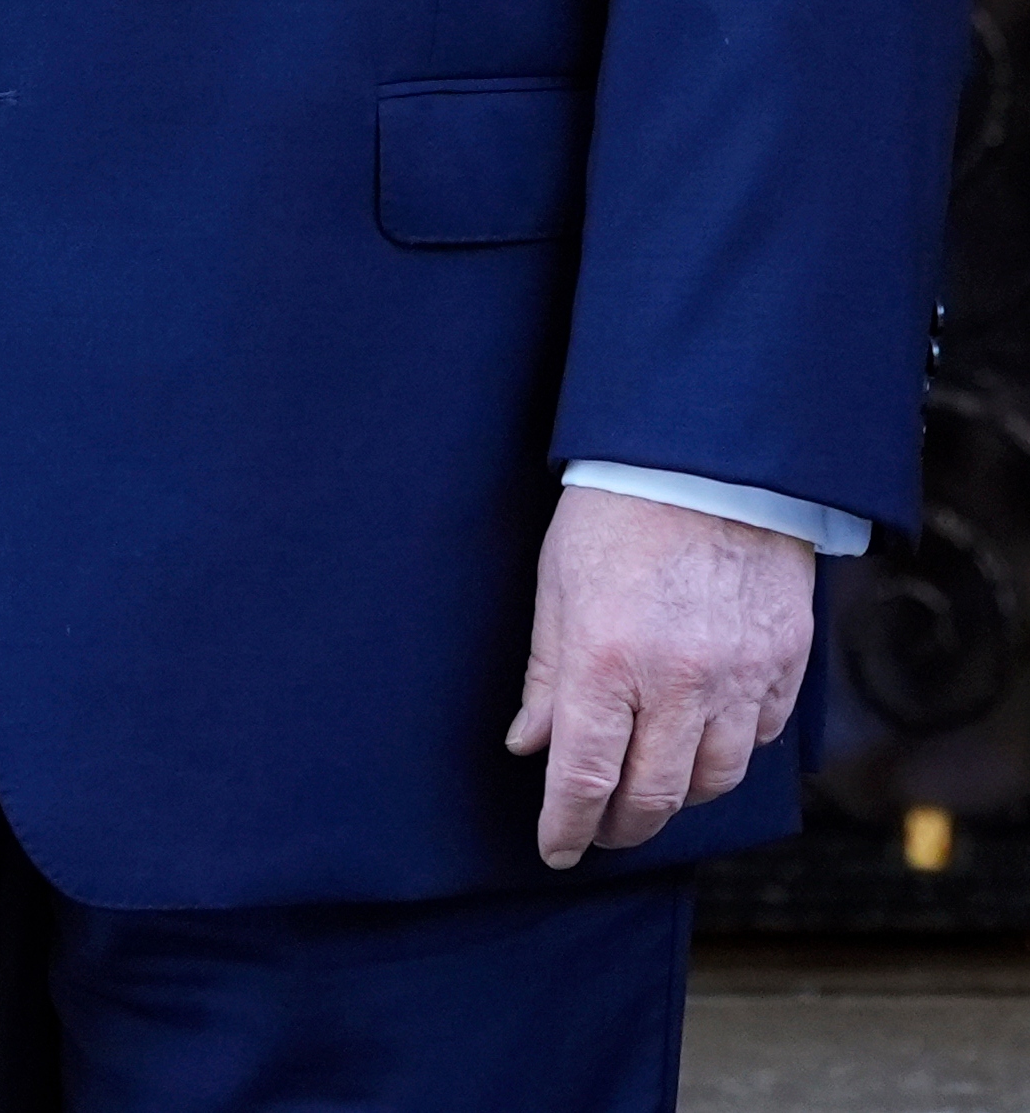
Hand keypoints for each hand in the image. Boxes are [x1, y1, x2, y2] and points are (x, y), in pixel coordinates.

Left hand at [504, 485, 814, 870]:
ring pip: (716, 778)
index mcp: (608, 662)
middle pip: (656, 794)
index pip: (585, 777)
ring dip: (680, 797)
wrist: (707, 465)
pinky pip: (763, 738)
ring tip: (652, 794)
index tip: (556, 850)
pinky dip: (732, 753)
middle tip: (602, 832)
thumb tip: (530, 745)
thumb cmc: (616, 515)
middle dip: (623, 826)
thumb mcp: (557, 588)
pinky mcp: (786, 665)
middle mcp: (680, 683)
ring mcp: (742, 678)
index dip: (568, 825)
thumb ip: (547, 675)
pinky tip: (706, 745)